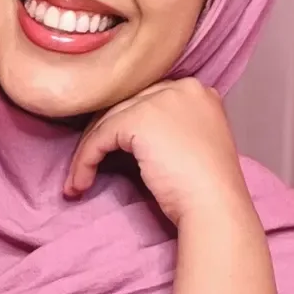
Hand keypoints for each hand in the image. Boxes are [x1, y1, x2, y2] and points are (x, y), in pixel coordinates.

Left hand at [63, 78, 249, 229]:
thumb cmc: (207, 189)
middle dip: (103, 137)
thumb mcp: (194, 144)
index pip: (148, 101)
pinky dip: (85, 161)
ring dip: (88, 153)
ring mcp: (160, 99)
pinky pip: (100, 138)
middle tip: (87, 166)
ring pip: (108, 121)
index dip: (125, 128)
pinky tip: (80, 184)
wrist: (214, 206)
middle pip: (126, 107)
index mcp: (198, 92)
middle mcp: (181, 87)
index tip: (110, 153)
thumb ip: (171, 128)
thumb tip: (131, 136)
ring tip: (78, 182)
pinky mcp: (139, 119)